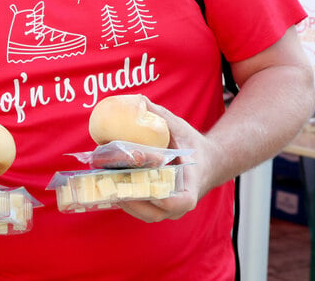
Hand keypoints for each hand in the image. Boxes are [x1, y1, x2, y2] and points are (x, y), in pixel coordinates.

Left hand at [117, 101, 210, 222]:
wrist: (208, 162)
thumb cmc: (193, 146)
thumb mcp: (181, 129)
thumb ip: (161, 116)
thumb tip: (139, 100)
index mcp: (191, 185)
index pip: (184, 201)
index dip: (169, 202)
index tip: (155, 194)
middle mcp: (180, 202)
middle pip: (157, 213)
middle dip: (135, 202)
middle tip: (115, 185)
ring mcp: (170, 209)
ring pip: (146, 214)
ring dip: (126, 203)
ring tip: (107, 185)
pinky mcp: (159, 207)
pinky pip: (142, 210)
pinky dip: (127, 201)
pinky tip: (110, 186)